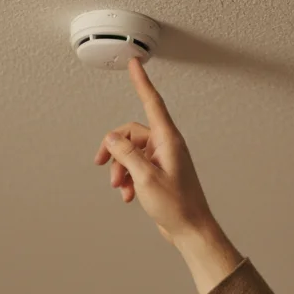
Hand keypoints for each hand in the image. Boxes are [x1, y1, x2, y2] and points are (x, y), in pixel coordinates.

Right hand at [94, 58, 214, 244]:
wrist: (191, 230)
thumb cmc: (177, 206)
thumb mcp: (144, 178)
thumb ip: (125, 155)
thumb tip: (111, 139)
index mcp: (168, 140)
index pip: (152, 102)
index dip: (141, 82)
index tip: (135, 63)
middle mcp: (166, 146)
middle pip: (131, 134)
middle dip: (114, 150)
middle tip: (103, 166)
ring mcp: (164, 160)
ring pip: (131, 153)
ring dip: (121, 169)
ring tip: (121, 188)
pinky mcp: (160, 173)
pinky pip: (137, 167)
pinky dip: (129, 179)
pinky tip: (128, 195)